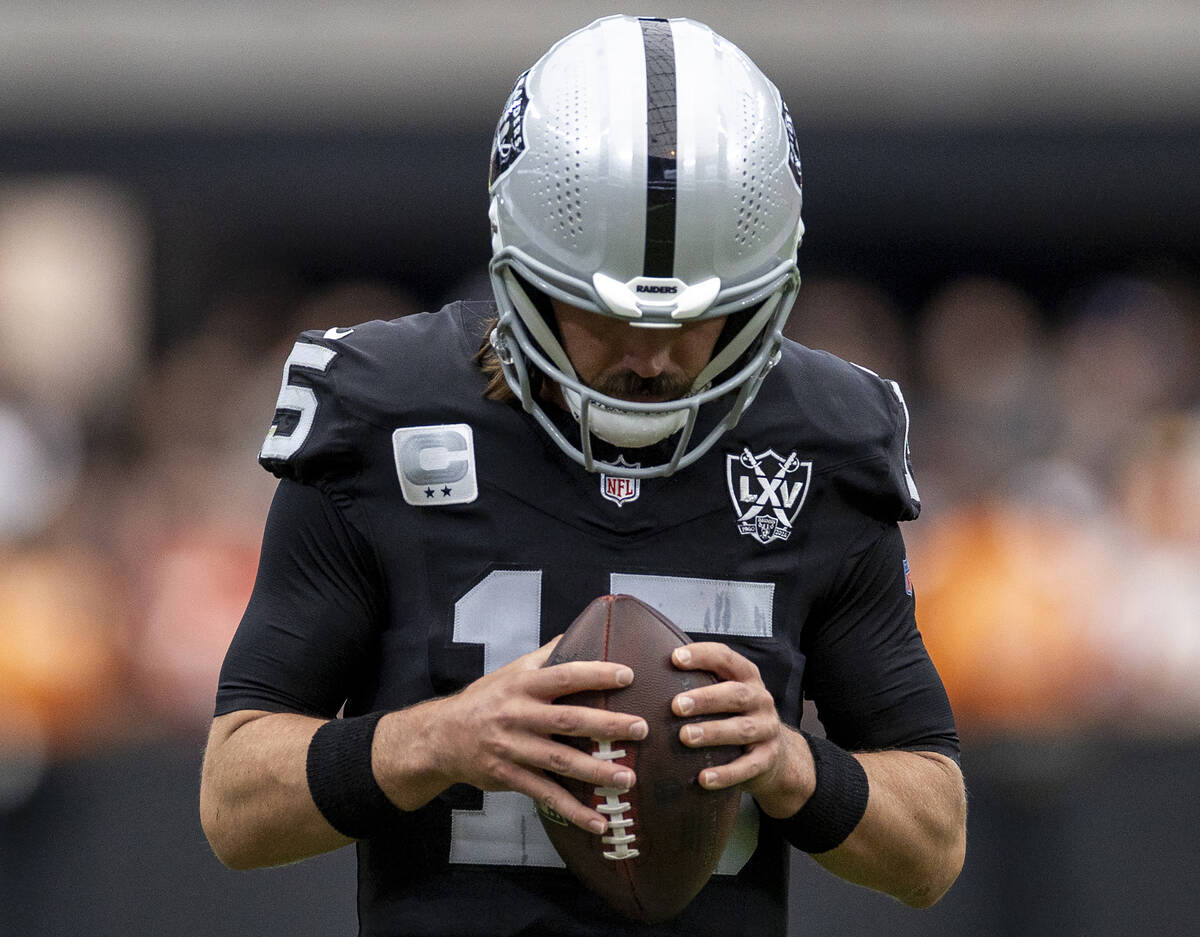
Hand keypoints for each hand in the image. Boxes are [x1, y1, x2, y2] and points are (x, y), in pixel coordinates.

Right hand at [379, 637, 648, 834]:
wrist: (442, 736)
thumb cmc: (484, 700)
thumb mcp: (510, 672)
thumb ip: (545, 657)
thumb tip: (580, 633)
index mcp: (522, 685)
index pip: (564, 676)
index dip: (596, 674)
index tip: (628, 675)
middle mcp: (518, 715)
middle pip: (568, 720)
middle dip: (607, 725)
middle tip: (640, 728)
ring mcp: (514, 748)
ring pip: (561, 761)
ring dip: (597, 772)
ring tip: (629, 778)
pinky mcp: (510, 776)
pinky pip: (546, 795)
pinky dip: (574, 811)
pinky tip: (599, 822)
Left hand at [670, 642, 814, 817]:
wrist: (776, 755)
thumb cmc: (736, 716)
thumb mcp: (725, 692)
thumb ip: (700, 679)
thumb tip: (652, 667)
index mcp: (746, 677)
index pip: (726, 658)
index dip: (702, 655)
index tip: (675, 658)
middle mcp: (760, 699)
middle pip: (735, 694)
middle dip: (705, 698)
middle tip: (676, 705)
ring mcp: (767, 729)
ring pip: (741, 729)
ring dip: (712, 732)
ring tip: (685, 737)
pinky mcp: (767, 759)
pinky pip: (747, 767)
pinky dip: (726, 773)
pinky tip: (703, 778)